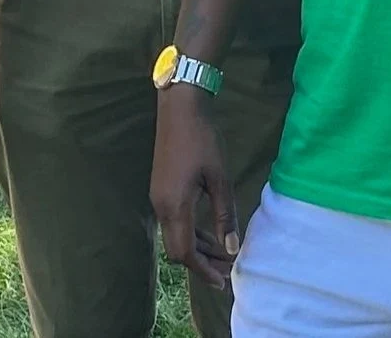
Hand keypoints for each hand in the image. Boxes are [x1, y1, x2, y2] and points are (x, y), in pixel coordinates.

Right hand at [151, 88, 237, 290]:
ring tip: (224, 256)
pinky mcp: (162, 190)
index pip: (185, 252)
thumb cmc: (202, 140)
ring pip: (176, 236)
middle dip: (202, 264)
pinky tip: (211, 235)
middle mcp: (161, 207)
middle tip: (227, 272)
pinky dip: (193, 233)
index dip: (203, 270)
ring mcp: (159, 198)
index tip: (222, 282)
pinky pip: (175, 222)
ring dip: (199, 249)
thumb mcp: (220, 178)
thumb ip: (224, 215)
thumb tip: (232, 248)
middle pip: (178, 249)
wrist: (179, 109)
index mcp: (174, 206)